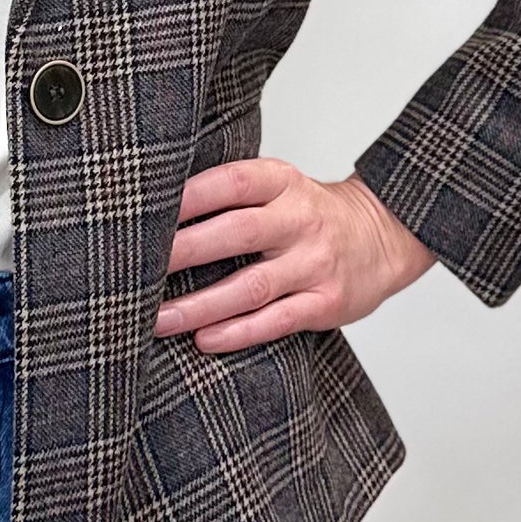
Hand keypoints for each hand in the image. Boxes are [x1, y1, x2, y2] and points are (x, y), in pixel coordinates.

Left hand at [155, 160, 436, 351]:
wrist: (384, 236)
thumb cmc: (311, 214)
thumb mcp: (280, 187)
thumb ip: (232, 195)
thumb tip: (155, 207)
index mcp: (283, 182)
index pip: (233, 182)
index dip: (190, 195)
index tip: (146, 209)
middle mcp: (300, 219)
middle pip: (236, 233)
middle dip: (183, 252)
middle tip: (136, 269)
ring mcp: (314, 263)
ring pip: (251, 286)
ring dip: (199, 305)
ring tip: (156, 319)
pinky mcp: (325, 303)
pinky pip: (276, 320)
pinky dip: (238, 332)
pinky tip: (204, 339)